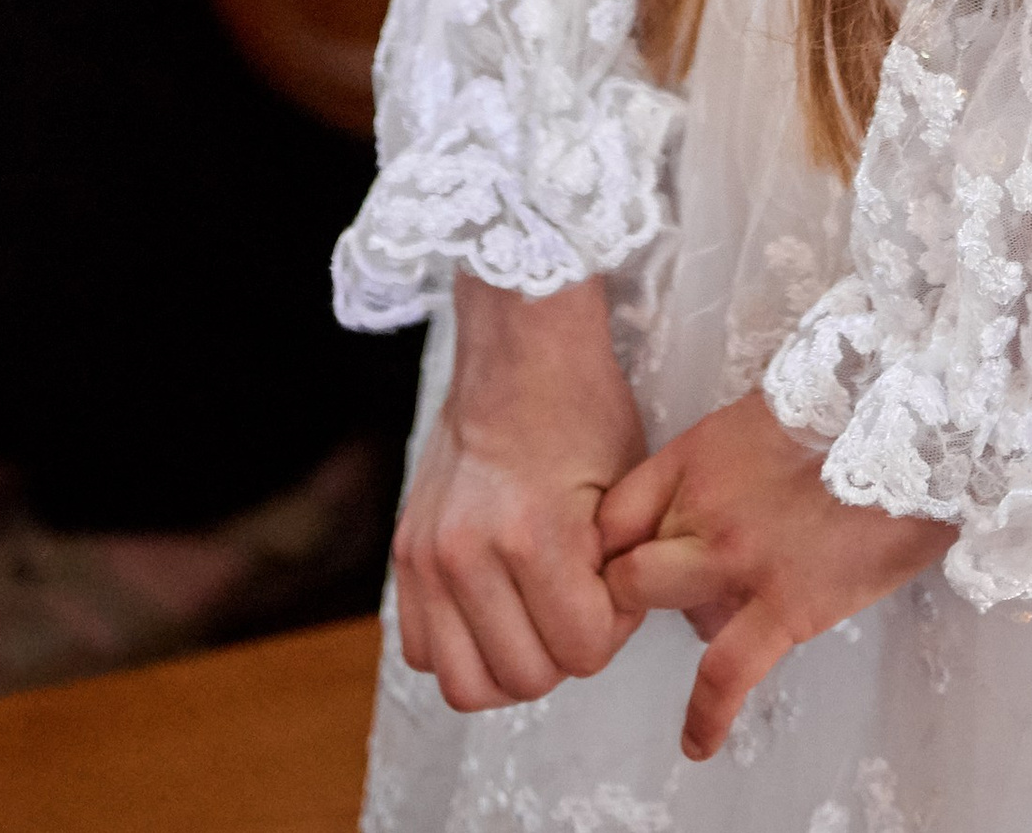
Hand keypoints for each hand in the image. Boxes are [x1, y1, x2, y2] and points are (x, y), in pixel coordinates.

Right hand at [392, 276, 648, 713]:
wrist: (518, 349)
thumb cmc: (581, 406)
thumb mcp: (628, 484)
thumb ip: (623, 569)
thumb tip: (610, 630)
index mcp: (531, 534)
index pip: (583, 652)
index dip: (614, 625)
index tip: (615, 582)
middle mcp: (466, 553)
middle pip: (525, 678)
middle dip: (565, 649)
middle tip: (580, 598)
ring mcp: (426, 556)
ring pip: (467, 683)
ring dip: (510, 663)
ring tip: (538, 613)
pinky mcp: (403, 554)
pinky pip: (422, 651)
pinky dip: (462, 647)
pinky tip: (496, 607)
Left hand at [596, 390, 954, 762]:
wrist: (917, 428)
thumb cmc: (850, 415)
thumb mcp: (761, 420)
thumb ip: (720, 466)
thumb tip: (711, 505)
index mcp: (695, 454)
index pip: (614, 515)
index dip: (612, 548)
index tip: (626, 564)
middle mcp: (701, 504)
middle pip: (628, 566)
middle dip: (641, 585)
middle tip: (676, 588)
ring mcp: (737, 558)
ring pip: (660, 605)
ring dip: (688, 615)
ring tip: (736, 611)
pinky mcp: (784, 605)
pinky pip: (724, 673)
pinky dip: (707, 715)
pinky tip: (697, 745)